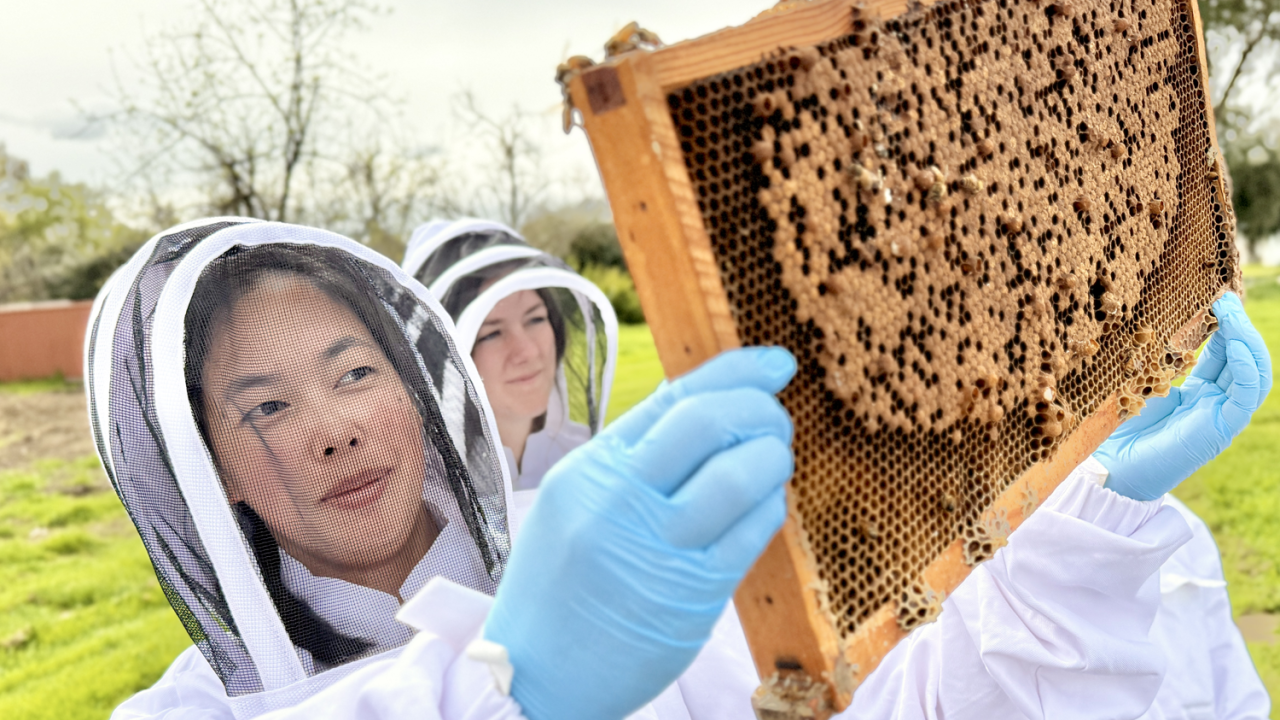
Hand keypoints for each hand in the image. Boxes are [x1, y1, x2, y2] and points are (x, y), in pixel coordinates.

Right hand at [484, 347, 796, 719]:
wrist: (535, 674)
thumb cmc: (559, 585)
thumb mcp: (574, 502)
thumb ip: (630, 456)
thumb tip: (695, 400)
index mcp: (590, 470)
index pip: (673, 397)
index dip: (735, 371)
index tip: (774, 363)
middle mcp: (619, 501)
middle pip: (709, 422)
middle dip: (759, 408)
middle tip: (775, 418)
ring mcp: (656, 548)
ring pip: (740, 474)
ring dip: (773, 457)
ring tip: (773, 461)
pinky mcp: (692, 594)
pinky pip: (752, 530)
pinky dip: (770, 506)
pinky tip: (765, 503)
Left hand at [1095, 293, 1270, 500]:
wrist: (1108, 468)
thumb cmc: (1115, 429)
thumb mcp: (1138, 384)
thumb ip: (1154, 362)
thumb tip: (1151, 325)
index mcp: (1197, 394)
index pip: (1222, 355)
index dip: (1222, 327)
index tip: (1213, 300)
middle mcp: (1214, 404)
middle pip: (1242, 360)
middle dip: (1238, 327)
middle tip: (1225, 297)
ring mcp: (1220, 416)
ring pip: (1253, 374)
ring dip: (1247, 340)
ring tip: (1232, 312)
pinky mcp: (1220, 430)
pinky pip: (1247, 396)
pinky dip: (1248, 369)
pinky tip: (1238, 345)